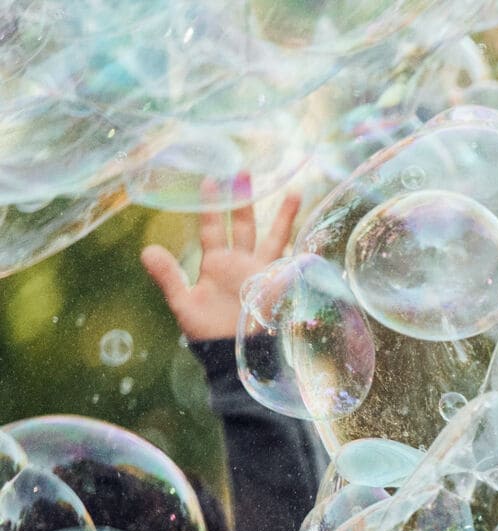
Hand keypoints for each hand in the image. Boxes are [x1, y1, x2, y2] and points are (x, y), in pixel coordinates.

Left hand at [141, 185, 300, 342]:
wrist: (233, 355)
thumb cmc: (207, 332)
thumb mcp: (183, 303)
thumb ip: (167, 276)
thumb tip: (147, 250)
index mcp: (216, 263)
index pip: (211, 227)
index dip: (210, 205)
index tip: (210, 179)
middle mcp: (240, 262)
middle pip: (243, 224)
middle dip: (244, 198)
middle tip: (244, 171)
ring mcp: (262, 272)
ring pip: (274, 237)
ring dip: (283, 215)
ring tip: (293, 190)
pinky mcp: (279, 285)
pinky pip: (291, 261)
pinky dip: (302, 248)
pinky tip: (312, 232)